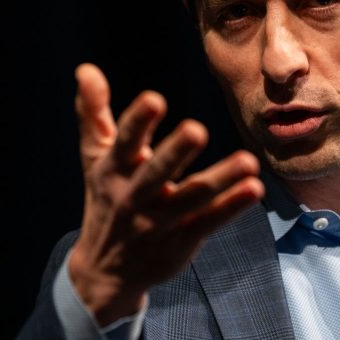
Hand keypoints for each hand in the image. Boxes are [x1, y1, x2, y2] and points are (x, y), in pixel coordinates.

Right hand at [67, 63, 263, 325]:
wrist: (105, 271)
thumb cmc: (106, 197)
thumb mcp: (95, 157)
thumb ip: (92, 112)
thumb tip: (85, 68)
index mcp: (113, 169)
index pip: (124, 142)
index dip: (138, 122)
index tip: (154, 99)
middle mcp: (134, 196)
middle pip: (156, 173)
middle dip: (176, 153)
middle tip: (197, 130)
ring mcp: (159, 222)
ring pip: (191, 199)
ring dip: (220, 180)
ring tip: (249, 162)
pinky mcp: (181, 241)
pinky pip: (208, 222)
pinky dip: (231, 207)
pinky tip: (254, 189)